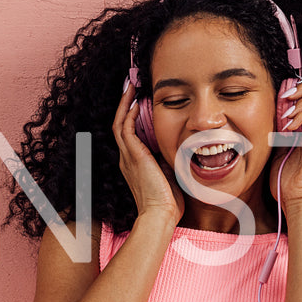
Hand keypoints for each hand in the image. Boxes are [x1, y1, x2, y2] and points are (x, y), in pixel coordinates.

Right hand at [113, 81, 184, 223]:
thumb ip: (170, 159)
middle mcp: (126, 158)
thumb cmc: (169, 201)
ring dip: (125, 104)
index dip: (132, 117)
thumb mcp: (170, 175)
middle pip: (120, 124)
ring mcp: (127, 156)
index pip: (129, 134)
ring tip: (131, 87)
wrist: (160, 214)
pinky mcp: (132, 155)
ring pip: (120, 122)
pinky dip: (128, 114)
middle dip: (125, 105)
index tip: (139, 102)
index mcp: (134, 164)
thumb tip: (181, 147)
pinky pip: (125, 128)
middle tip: (132, 87)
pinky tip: (135, 102)